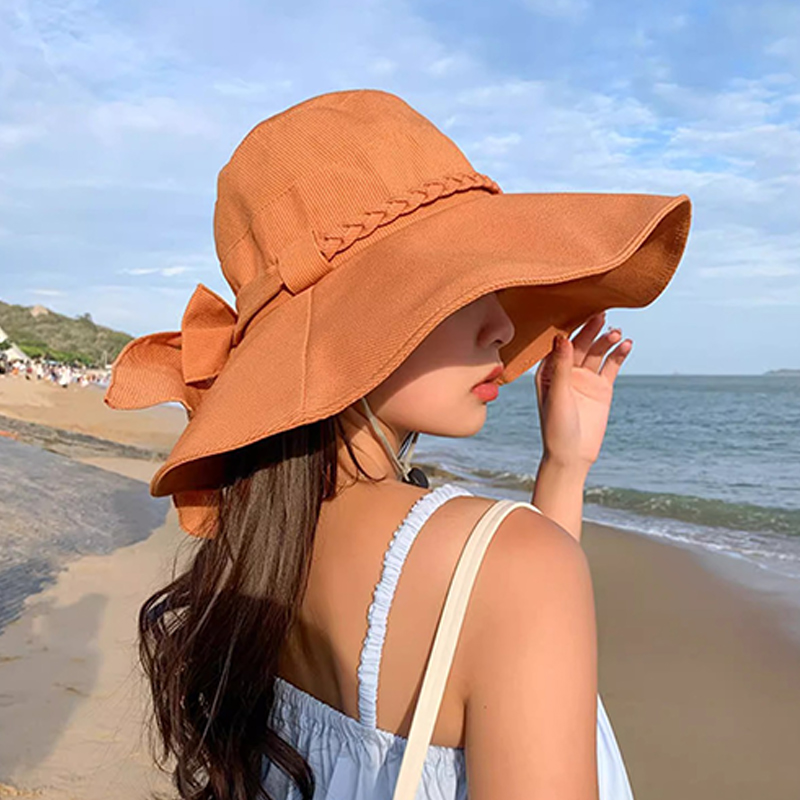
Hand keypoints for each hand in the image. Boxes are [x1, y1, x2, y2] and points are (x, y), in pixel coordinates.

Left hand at [534, 311, 630, 469]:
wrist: (572, 455)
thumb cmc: (556, 427)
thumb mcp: (557, 395)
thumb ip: (561, 366)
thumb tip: (562, 337)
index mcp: (548, 370)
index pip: (560, 344)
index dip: (570, 327)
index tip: (580, 310)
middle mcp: (566, 371)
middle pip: (580, 344)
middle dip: (590, 330)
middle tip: (601, 315)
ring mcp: (585, 378)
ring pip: (597, 352)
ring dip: (606, 341)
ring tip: (617, 333)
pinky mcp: (602, 388)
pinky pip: (611, 366)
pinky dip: (619, 354)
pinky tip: (627, 344)